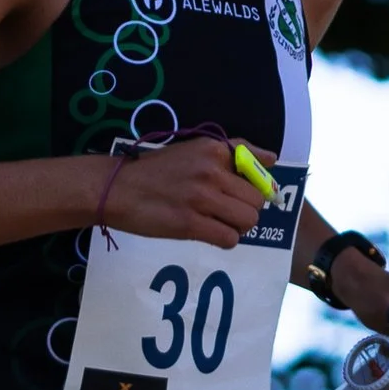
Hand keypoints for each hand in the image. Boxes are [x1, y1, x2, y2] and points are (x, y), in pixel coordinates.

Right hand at [97, 135, 272, 250]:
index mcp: (213, 149)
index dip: (256, 186)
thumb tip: (272, 159)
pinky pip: (229, 238)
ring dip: (237, 226)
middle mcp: (211, 171)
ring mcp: (201, 198)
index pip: (257, 167)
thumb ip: (231, 153)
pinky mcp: (190, 224)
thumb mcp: (192, 150)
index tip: (243, 193)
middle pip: (256, 200)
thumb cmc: (153, 171)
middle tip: (224, 211)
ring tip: (217, 222)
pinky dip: (224, 240)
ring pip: (247, 221)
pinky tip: (208, 233)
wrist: (116, 189)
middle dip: (245, 209)